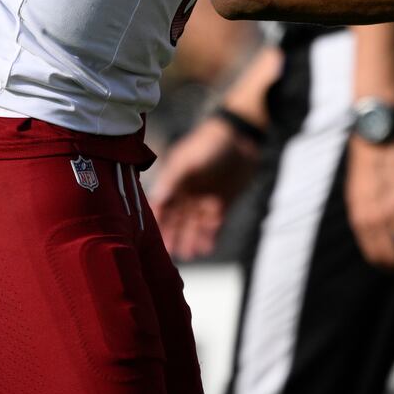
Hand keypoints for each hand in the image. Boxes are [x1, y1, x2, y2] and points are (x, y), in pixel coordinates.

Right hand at [148, 116, 259, 259]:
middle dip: (174, 235)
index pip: (161, 205)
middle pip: (176, 219)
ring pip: (194, 224)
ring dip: (191, 238)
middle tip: (171, 253)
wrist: (242, 138)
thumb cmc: (210, 145)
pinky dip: (210, 235)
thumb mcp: (189, 161)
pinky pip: (213, 223)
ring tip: (190, 254)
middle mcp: (185, 193)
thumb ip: (174, 179)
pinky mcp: (220, 203)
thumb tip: (157, 198)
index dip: (157, 221)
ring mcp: (202, 199)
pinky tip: (207, 247)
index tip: (152, 238)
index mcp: (174, 181)